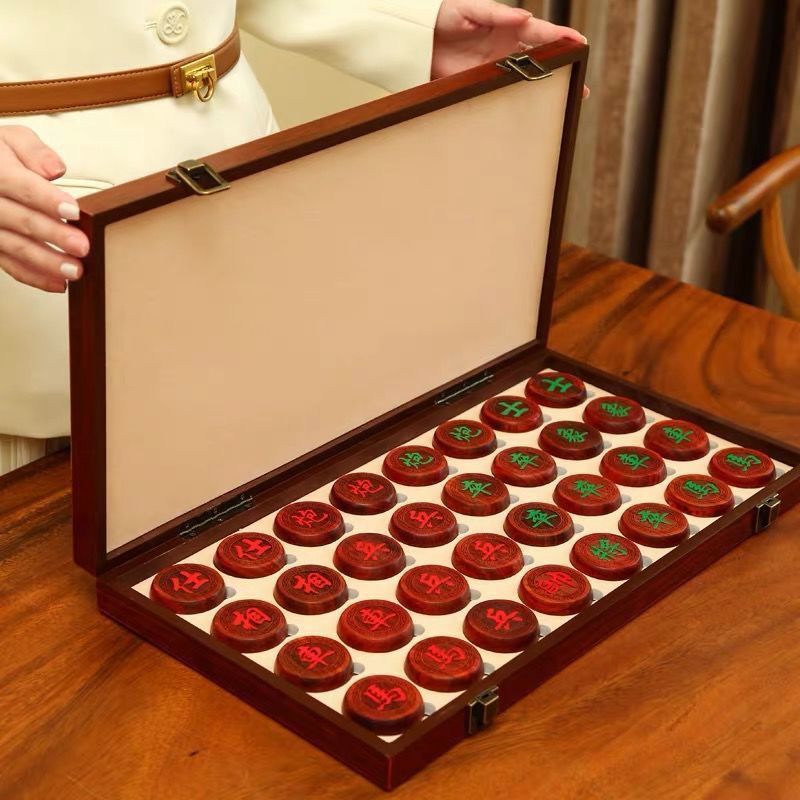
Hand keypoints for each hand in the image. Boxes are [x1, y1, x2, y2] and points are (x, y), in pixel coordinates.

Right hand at [0, 126, 88, 292]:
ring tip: (76, 271)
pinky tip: (59, 284)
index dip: (47, 199)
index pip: (20, 185)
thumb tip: (54, 169)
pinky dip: (34, 276)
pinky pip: (9, 264)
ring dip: (47, 262)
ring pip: (14, 246)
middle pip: (20, 219)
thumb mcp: (11, 139)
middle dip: (53, 235)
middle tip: (83, 247)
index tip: (74, 211)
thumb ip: (33, 151)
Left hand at [432, 0, 587, 94]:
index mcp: (508, 26)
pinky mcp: (483, 83)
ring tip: (566, 100)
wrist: (418, 39)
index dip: (562, 38)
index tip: (580, 45)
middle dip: (563, 70)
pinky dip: (520, 100)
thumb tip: (525, 16)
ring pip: (528, 78)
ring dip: (546, 89)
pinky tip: (532, 110)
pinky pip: (505, 93)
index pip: (541, 32)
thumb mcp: (469, 10)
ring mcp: (497, 67)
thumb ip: (496, 14)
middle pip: (542, 59)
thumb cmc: (444, 16)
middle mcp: (507, 47)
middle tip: (581, 86)